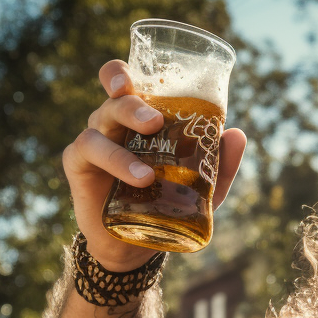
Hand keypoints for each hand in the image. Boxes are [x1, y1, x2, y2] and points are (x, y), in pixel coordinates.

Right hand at [62, 60, 247, 271]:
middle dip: (133, 105)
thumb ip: (219, 164)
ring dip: (124, 147)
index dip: (121, 73)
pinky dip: (114, 163)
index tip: (136, 80)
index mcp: (137, 119)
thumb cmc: (166, 205)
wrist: (134, 244)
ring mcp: (94, 140)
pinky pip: (89, 152)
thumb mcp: (200, 189)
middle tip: (155, 121)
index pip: (123, 82)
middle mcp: (113, 123)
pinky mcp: (78, 163)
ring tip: (149, 174)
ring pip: (100, 122)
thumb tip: (238, 134)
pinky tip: (138, 180)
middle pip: (115, 98)